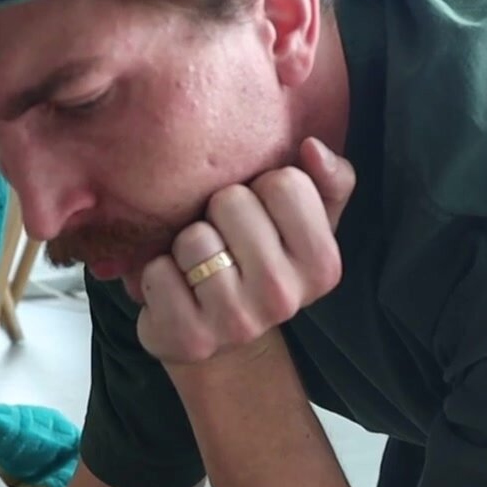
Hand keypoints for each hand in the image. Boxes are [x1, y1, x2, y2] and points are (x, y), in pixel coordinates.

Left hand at [136, 137, 354, 365]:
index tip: (259, 215)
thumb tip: (312, 146)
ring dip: (187, 244)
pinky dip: (158, 273)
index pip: (285, 183)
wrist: (224, 340)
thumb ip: (327, 179)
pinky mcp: (190, 339)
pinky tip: (177, 289)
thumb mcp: (307, 223)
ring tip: (200, 265)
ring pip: (194, 238)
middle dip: (219, 212)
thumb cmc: (263, 262)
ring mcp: (237, 323)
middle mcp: (284, 298)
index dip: (262, 188)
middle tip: (225, 240)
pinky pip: (159, 272)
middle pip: (233, 202)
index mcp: (323, 265)